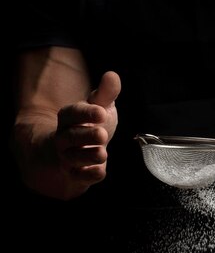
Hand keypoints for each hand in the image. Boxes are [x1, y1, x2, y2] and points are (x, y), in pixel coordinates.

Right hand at [53, 71, 120, 190]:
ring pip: (73, 158)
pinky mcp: (76, 174)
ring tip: (103, 153)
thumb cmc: (91, 125)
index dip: (85, 113)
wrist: (80, 151)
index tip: (101, 112)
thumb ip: (105, 94)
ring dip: (87, 156)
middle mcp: (64, 138)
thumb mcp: (100, 107)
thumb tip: (112, 75)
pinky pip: (79, 176)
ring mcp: (68, 157)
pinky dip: (89, 175)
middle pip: (70, 137)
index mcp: (68, 118)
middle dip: (85, 136)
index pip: (72, 113)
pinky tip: (101, 171)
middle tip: (102, 134)